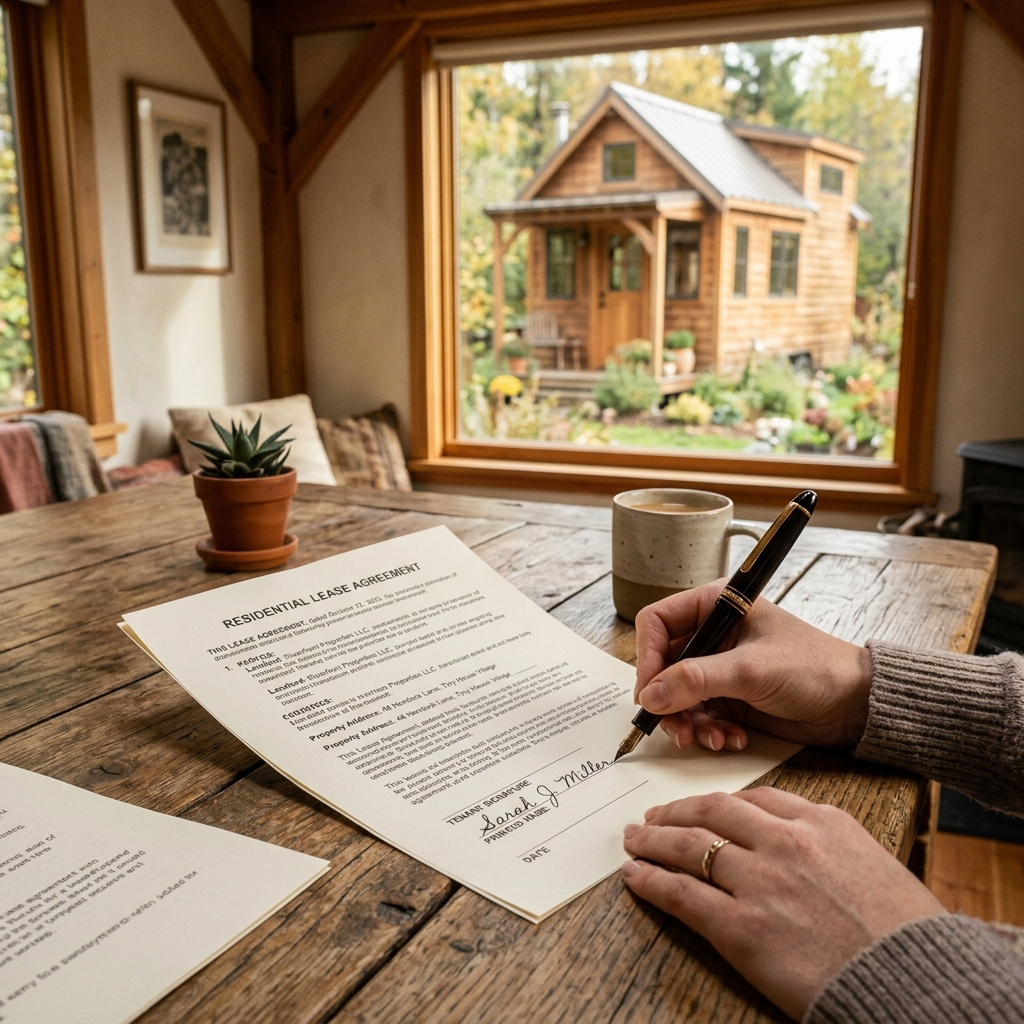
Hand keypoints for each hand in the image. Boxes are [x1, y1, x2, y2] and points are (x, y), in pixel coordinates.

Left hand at [622, 789, 945, 1019]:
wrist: (917, 982)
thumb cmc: (904, 932)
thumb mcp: (871, 863)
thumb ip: (827, 844)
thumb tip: (792, 843)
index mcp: (821, 821)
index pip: (754, 797)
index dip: (718, 802)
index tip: (701, 807)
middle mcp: (785, 841)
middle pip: (712, 812)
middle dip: (676, 812)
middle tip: (653, 817)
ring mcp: (760, 882)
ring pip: (689, 846)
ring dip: (653, 841)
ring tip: (634, 841)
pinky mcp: (741, 928)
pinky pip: (681, 894)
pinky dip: (651, 881)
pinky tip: (635, 876)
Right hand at [633, 579, 872, 751]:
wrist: (855, 705)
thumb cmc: (813, 667)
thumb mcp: (750, 670)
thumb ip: (696, 680)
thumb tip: (649, 695)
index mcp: (715, 605)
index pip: (657, 623)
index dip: (647, 657)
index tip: (649, 692)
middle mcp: (712, 634)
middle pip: (662, 665)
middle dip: (668, 700)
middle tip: (677, 729)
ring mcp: (719, 667)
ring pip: (677, 696)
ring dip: (688, 722)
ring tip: (711, 739)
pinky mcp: (729, 697)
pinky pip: (699, 715)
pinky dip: (708, 731)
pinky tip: (731, 739)